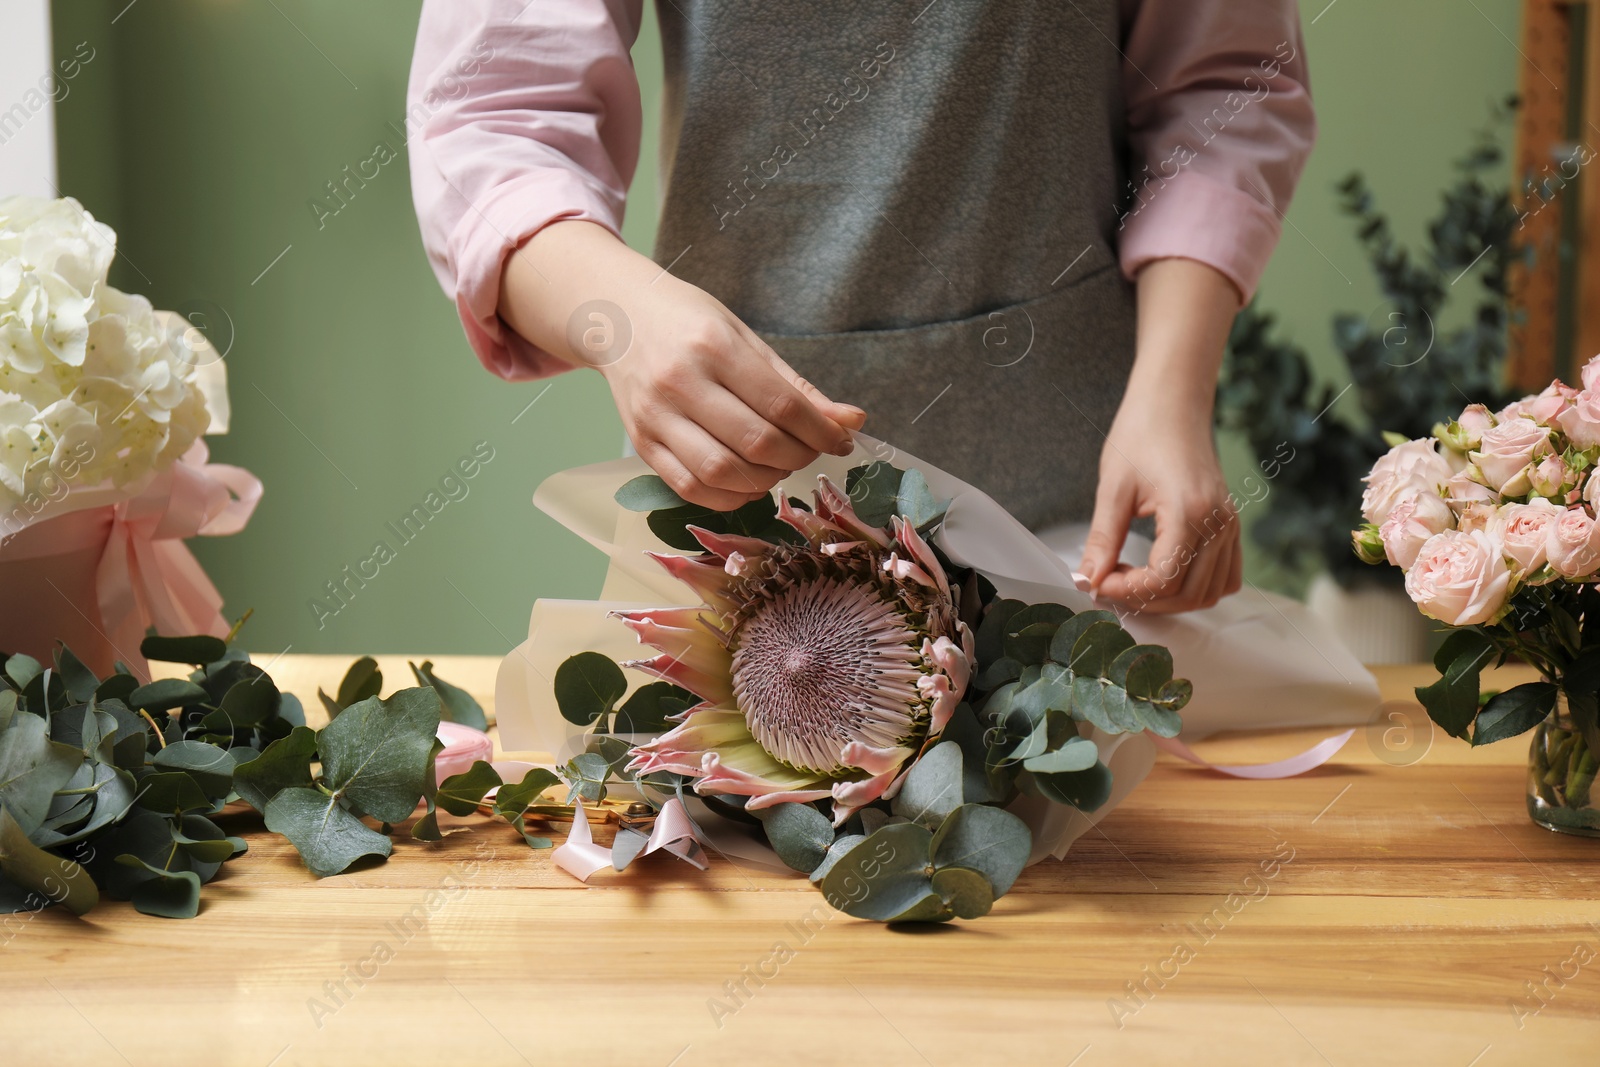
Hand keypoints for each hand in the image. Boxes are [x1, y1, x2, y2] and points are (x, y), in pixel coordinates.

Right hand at [499, 221, 865, 509]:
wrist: (619, 319)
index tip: (841, 439)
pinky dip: (728, 496)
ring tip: (778, 466)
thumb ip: (797, 386)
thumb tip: (851, 421)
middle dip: (797, 456)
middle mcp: (680, 382)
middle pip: (755, 442)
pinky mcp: (641, 444)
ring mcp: (655, 417)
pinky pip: (690, 488)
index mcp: (713, 346)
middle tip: (809, 451)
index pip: (781, 404)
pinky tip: (746, 482)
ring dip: (764, 480)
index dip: (821, 431)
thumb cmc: (690, 324)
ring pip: (722, 472)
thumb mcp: (746, 339)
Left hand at [1078, 258, 1243, 612]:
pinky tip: (1161, 573)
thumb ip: (1102, 539)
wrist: (1173, 402)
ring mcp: (1230, 526)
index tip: (1096, 582)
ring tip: (1131, 578)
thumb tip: (1087, 580)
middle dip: (1144, 600)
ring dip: (1169, 598)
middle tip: (1107, 583)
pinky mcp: (1231, 525)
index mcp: (1191, 513)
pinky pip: (1224, 576)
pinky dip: (1195, 586)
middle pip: (1187, 594)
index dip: (1127, 590)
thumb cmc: (1142, 434)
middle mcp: (1219, 525)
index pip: (1163, 579)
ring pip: (1208, 592)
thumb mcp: (1113, 488)